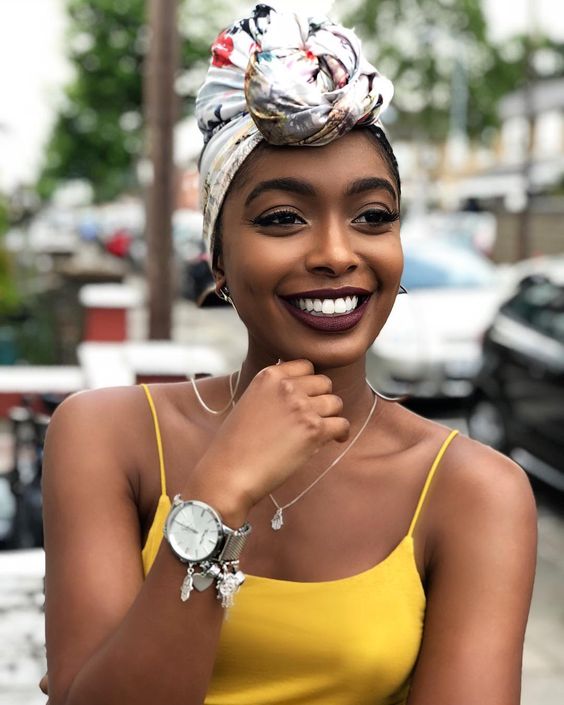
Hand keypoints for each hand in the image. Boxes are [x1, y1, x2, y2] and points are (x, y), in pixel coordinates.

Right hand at [187, 360, 348, 524]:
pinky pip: (342, 425)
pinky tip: (335, 440)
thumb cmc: (236, 444)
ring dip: (331, 416)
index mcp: (269, 376)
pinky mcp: (314, 430)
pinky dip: (341, 434)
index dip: (310, 382)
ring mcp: (302, 407)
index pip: (306, 366)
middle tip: (315, 417)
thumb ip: (273, 391)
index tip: (308, 396)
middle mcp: (287, 386)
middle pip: (324, 383)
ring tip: (322, 431)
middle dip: (322, 399)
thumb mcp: (250, 402)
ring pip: (335, 403)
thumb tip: (301, 390)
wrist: (230, 473)